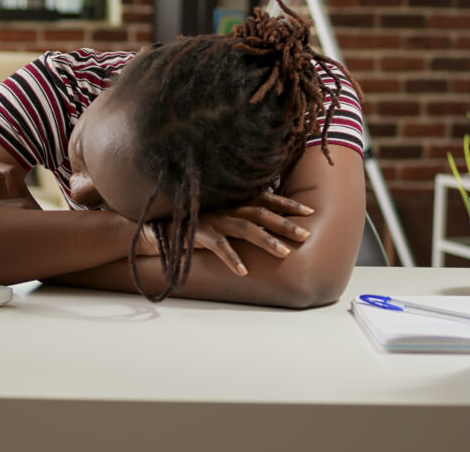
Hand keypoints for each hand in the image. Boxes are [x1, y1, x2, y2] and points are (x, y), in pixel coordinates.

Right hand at [135, 191, 313, 275]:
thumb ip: (239, 210)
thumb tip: (264, 218)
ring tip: (285, 253)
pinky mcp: (201, 232)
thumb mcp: (219, 210)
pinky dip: (232, 258)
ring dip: (266, 240)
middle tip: (306, 234)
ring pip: (246, 228)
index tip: (309, 210)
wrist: (161, 222)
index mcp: (234, 200)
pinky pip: (220, 246)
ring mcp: (215, 219)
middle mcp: (228, 207)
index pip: (266, 199)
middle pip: (262, 213)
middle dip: (285, 223)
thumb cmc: (193, 217)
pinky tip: (243, 270)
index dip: (287, 203)